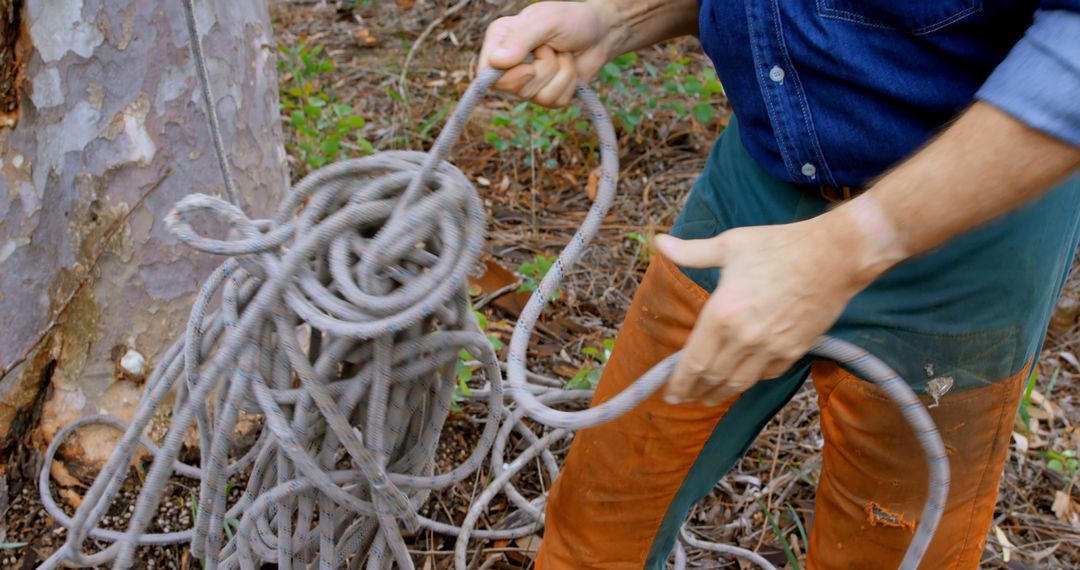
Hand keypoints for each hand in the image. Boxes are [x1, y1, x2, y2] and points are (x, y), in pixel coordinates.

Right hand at [478, 1, 620, 106]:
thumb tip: (496, 62)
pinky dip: (569, 83)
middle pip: (514, 89)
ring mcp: (528, 83)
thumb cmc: (572, 20)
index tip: (529, 68)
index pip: (485, 74)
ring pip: (538, 96)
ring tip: (563, 54)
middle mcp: (509, 64)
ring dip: (561, 73)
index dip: (507, 78)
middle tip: (551, 48)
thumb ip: (521, 40)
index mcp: (500, 40)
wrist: (600, 33)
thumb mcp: (547, 21)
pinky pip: (555, 101)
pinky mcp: (547, 96)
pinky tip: (570, 67)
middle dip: (543, 69)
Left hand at [655, 213, 887, 405]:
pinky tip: (742, 380)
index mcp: (722, 313)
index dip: (679, 382)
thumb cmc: (779, 246)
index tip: (670, 393)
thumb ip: (691, 252)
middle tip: (684, 399)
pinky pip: (766, 374)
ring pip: (739, 382)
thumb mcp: (730, 244)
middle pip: (713, 377)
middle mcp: (744, 337)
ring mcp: (771, 347)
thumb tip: (659, 242)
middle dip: (695, 392)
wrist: (834, 257)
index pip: (693, 361)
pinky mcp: (794, 350)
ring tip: (708, 399)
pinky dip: (750, 381)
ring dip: (720, 394)